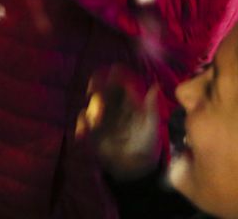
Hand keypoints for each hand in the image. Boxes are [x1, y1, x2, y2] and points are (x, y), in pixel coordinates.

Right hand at [77, 65, 162, 180]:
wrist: (137, 167)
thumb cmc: (147, 142)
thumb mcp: (152, 124)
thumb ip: (151, 106)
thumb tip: (155, 85)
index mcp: (127, 102)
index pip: (118, 84)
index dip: (114, 76)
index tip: (111, 71)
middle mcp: (113, 107)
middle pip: (102, 91)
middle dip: (97, 86)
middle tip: (94, 88)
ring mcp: (102, 119)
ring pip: (92, 106)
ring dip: (92, 107)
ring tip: (95, 117)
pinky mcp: (94, 133)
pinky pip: (84, 124)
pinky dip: (82, 124)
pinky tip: (84, 130)